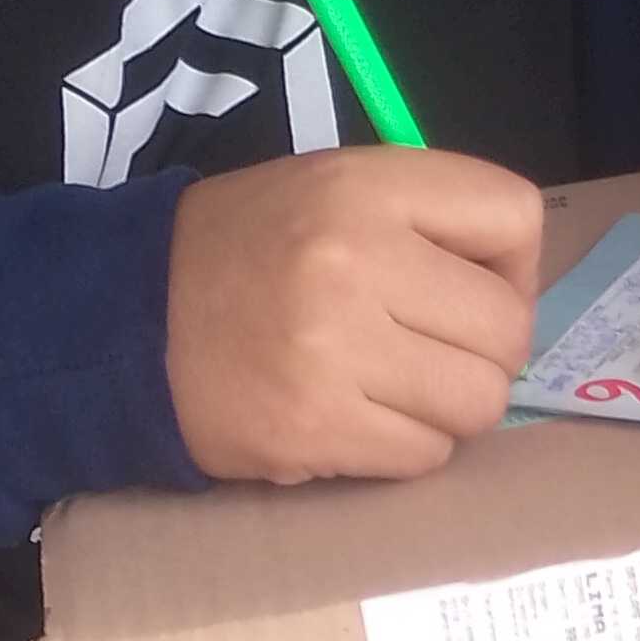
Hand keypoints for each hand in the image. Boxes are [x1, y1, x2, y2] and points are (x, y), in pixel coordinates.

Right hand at [164, 144, 543, 481]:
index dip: (514, 265)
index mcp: (366, 186)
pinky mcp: (316, 427)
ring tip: (393, 390)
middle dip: (485, 352)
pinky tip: (357, 420)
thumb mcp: (330, 191)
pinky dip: (404, 448)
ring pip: (477, 402)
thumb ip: (424, 221)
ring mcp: (335, 348)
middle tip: (432, 353)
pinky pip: (425, 454)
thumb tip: (515, 293)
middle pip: (507, 328)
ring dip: (448, 408)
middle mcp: (356, 258)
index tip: (475, 289)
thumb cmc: (244, 254)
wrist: (124, 319)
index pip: (515, 214)